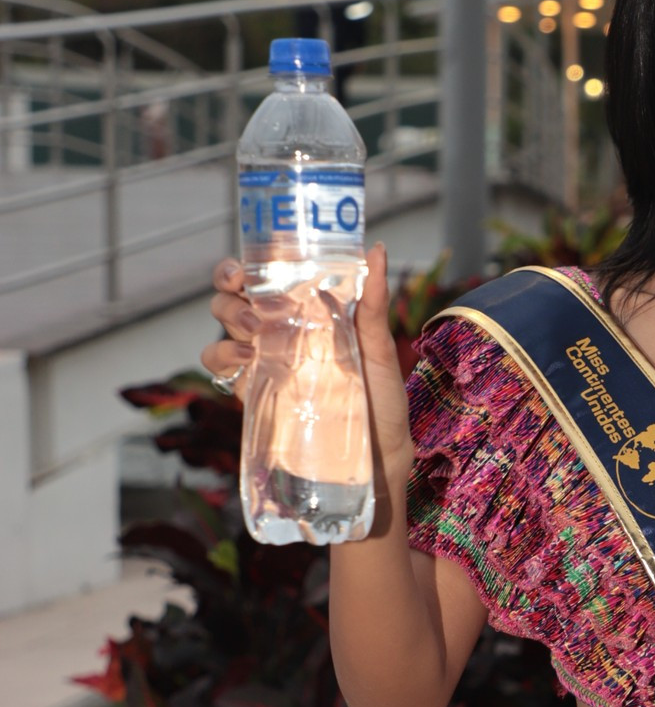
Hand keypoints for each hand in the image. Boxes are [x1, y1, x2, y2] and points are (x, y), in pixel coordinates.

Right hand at [201, 244, 413, 474]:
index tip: (247, 269)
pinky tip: (247, 361)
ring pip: (219, 329)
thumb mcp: (380, 348)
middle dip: (230, 292)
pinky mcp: (254, 394)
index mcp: (305, 314)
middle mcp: (279, 334)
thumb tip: (376, 249)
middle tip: (256, 309)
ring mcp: (263, 363)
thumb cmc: (383, 401)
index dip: (242, 267)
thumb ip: (373, 302)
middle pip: (231, 299)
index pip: (262, 279)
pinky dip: (223, 357)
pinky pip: (221, 369)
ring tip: (254, 337)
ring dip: (227, 323)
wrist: (376, 457)